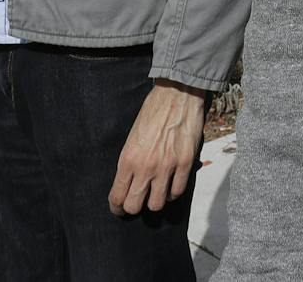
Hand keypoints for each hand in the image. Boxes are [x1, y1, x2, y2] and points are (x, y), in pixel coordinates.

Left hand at [108, 79, 205, 215]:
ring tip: (156, 193)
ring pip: (157, 204)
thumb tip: (130, 183)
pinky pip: (177, 191)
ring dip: (155, 201)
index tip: (120, 208)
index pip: (117, 197)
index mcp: (128, 159)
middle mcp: (146, 167)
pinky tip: (171, 184)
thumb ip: (130, 163)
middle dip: (133, 208)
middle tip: (137, 202)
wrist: (177, 94)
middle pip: (134, 206)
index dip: (117, 208)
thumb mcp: (132, 138)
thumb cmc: (153, 113)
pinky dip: (172, 192)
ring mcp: (167, 166)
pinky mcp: (186, 162)